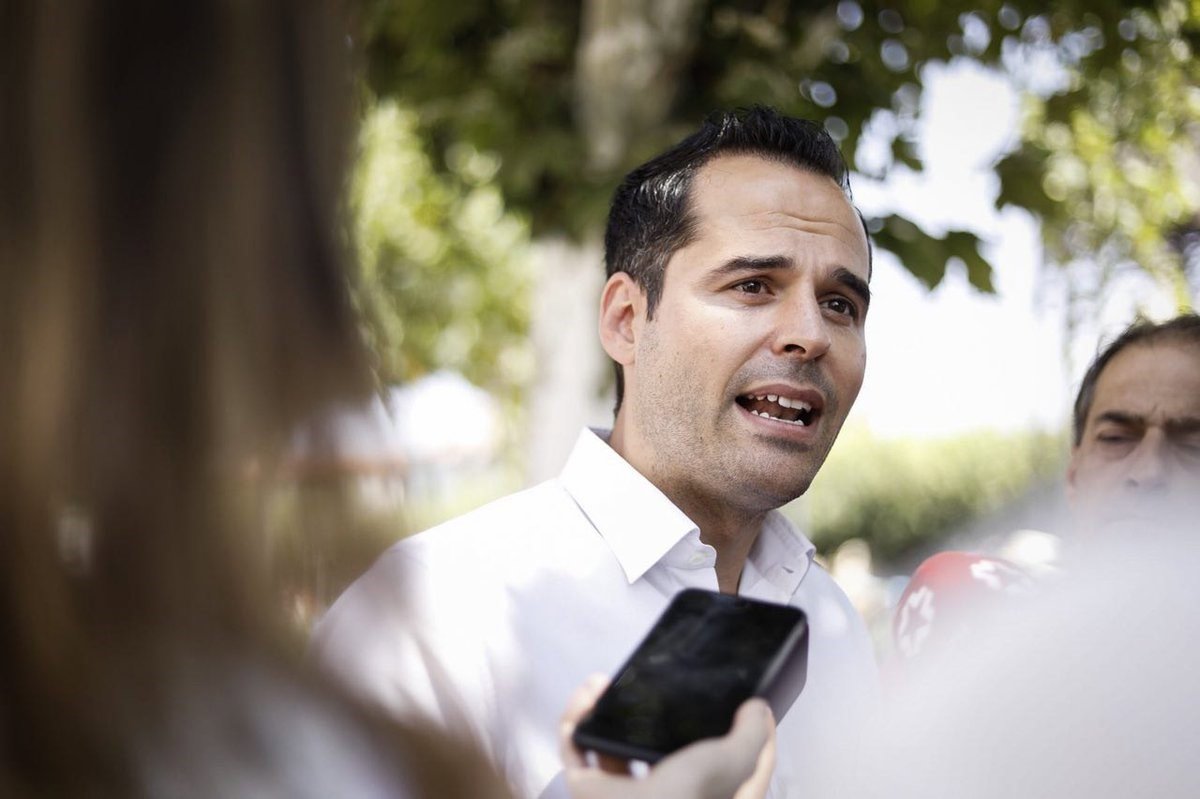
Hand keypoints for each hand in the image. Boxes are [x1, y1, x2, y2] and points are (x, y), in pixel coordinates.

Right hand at [559, 675, 775, 798]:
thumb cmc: (684, 798)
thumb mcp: (732, 763)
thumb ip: (752, 737)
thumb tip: (758, 711)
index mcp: (702, 795)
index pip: (722, 768)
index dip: (725, 734)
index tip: (725, 701)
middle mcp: (662, 796)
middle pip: (656, 750)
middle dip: (647, 713)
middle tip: (646, 687)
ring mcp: (622, 794)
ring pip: (611, 746)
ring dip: (604, 710)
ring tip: (605, 684)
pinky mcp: (587, 788)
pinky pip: (577, 748)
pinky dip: (575, 720)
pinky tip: (587, 695)